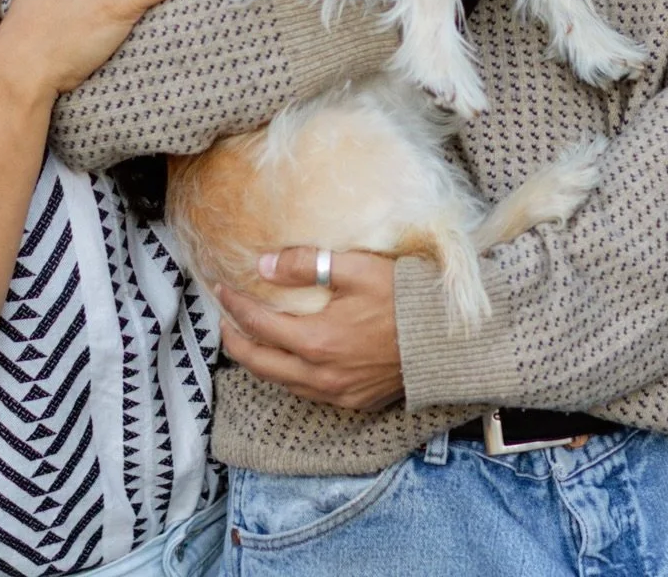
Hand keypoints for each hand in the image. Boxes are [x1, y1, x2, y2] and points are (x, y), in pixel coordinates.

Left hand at [216, 250, 402, 411]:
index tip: (221, 287)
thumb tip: (263, 265)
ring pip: (280, 382)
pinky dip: (286, 375)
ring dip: (258, 360)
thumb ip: (307, 264)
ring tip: (248, 338)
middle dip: (235, 340)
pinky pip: (305, 392)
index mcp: (316, 341)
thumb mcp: (357, 269)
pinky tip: (288, 359)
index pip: (259, 324)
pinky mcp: (352, 402)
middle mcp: (320, 376)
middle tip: (223, 320)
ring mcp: (336, 393)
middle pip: (260, 362)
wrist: (446, 339)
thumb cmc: (404, 298)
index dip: (235, 305)